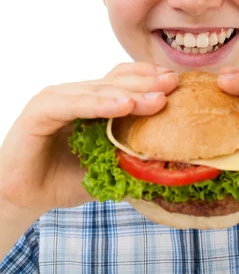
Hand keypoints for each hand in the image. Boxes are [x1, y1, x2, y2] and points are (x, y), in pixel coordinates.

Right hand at [0, 63, 177, 216]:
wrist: (24, 198)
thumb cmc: (64, 179)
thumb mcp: (107, 165)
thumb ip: (132, 156)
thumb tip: (172, 159)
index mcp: (92, 100)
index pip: (124, 78)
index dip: (150, 77)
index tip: (177, 82)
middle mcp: (76, 93)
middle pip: (117, 79)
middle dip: (148, 81)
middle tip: (174, 84)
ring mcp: (57, 98)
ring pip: (99, 90)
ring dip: (130, 93)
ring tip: (158, 99)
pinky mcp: (40, 109)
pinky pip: (75, 103)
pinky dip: (101, 104)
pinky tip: (124, 107)